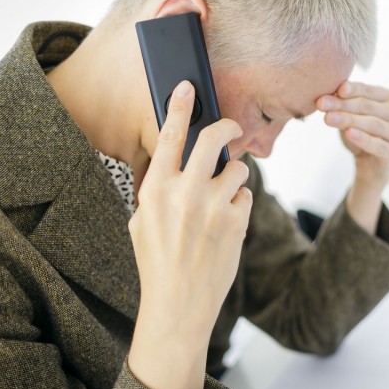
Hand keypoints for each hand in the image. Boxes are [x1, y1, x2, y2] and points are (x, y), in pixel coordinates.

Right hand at [128, 81, 251, 388]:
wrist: (178, 303)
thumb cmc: (157, 261)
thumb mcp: (143, 221)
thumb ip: (160, 188)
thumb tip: (179, 158)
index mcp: (155, 189)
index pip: (168, 136)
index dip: (179, 106)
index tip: (188, 85)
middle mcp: (184, 192)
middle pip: (214, 138)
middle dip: (227, 126)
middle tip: (233, 128)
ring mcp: (212, 206)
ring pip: (237, 168)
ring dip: (234, 176)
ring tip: (222, 197)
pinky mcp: (236, 222)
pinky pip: (246, 196)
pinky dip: (239, 204)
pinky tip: (226, 223)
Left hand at [318, 81, 388, 231]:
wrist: (369, 165)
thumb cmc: (359, 132)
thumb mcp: (349, 115)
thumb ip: (341, 103)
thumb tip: (325, 97)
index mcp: (388, 98)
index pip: (368, 90)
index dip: (351, 89)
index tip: (335, 90)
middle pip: (367, 106)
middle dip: (343, 104)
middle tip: (322, 104)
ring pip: (372, 124)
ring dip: (349, 120)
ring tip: (329, 118)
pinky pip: (377, 145)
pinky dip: (363, 138)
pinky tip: (349, 133)